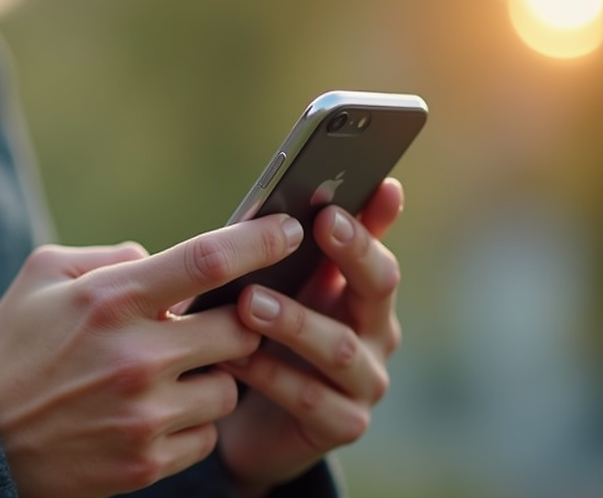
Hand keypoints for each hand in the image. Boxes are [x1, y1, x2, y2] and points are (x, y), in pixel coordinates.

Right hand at [0, 214, 304, 497]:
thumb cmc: (13, 346)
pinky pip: (208, 435)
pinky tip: (155, 412)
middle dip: (237, 323)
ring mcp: (144, 415)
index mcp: (111, 300)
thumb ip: (111, 258)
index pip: (207, 260)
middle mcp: (136, 357)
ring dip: (212, 376)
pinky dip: (193, 421)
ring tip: (168, 375)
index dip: (259, 240)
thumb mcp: (43, 276)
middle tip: (213, 324)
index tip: (288, 230)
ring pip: (229, 388)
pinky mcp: (146, 463)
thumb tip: (164, 261)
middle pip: (239, 329)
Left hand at [217, 179, 404, 496]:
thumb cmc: (262, 341)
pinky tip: (234, 359)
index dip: (375, 219)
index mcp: (359, 293)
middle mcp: (375, 333)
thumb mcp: (272, 291)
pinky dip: (270, 375)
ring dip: (295, 321)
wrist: (249, 426)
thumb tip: (281, 198)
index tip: (370, 185)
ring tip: (249, 301)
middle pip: (379, 287)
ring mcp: (365, 382)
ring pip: (340, 347)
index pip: (376, 246)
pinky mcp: (342, 425)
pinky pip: (310, 397)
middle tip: (322, 223)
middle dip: (354, 252)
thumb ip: (284, 253)